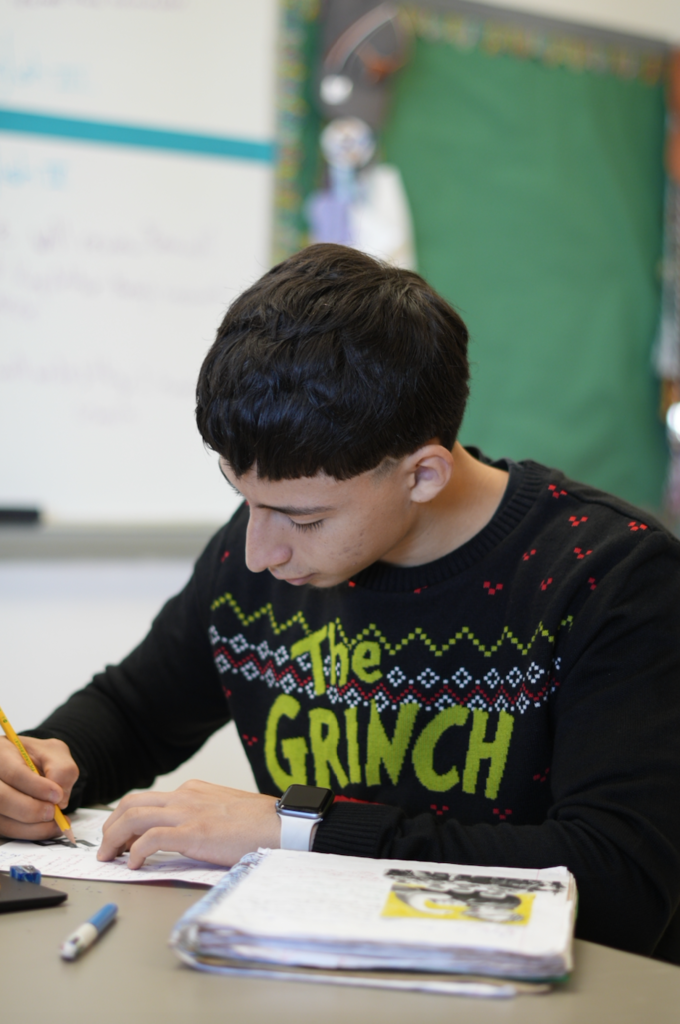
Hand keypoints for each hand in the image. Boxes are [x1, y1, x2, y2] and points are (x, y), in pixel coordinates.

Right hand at [0, 735, 78, 839]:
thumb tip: (59, 799)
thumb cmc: (41, 758)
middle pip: (1, 799)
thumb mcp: (55, 753)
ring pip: (4, 821)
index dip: (35, 787)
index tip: (57, 795)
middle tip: (53, 812)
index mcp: (2, 753)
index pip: (13, 772)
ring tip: (57, 822)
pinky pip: (9, 831)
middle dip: (31, 809)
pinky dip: (30, 833)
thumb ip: (62, 770)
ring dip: (33, 826)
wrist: (32, 766)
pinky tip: (48, 828)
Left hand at [97, 780, 280, 868]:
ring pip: (134, 818)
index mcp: (193, 790)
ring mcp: (188, 813)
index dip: (125, 818)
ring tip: (109, 858)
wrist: (283, 825)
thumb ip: (200, 816)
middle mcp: (185, 796)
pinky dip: (135, 852)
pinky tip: (134, 864)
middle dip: (110, 826)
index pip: (146, 799)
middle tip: (105, 847)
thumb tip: (182, 835)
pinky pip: (151, 840)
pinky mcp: (194, 833)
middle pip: (131, 804)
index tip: (119, 837)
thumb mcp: (223, 811)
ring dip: (114, 839)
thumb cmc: (260, 824)